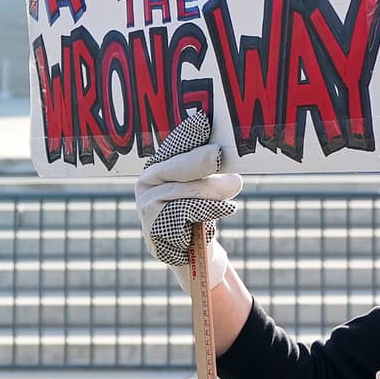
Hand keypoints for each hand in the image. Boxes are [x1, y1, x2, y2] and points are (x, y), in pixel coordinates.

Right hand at [134, 110, 240, 295]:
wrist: (194, 257)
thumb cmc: (201, 215)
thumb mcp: (208, 188)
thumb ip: (212, 174)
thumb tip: (232, 172)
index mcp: (159, 167)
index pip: (173, 146)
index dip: (187, 134)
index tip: (204, 121)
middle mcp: (146, 184)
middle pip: (176, 168)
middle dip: (200, 161)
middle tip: (219, 155)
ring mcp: (146, 207)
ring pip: (183, 192)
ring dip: (210, 193)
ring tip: (232, 193)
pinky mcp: (153, 228)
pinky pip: (183, 215)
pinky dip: (206, 213)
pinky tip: (219, 215)